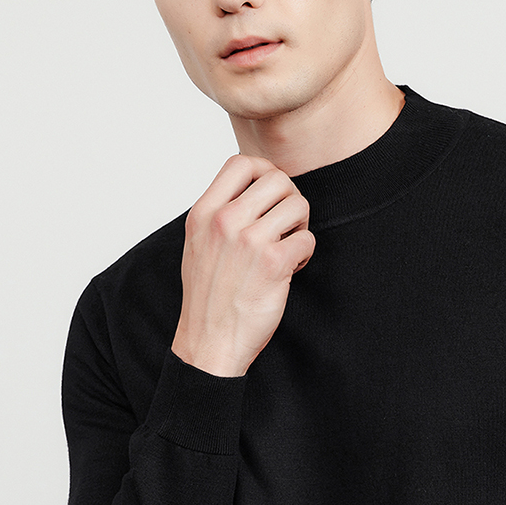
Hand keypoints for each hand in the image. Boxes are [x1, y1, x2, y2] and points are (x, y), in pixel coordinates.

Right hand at [172, 154, 315, 377]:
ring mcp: (249, 241)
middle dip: (289, 200)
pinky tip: (289, 269)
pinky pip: (307, 240)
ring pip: (298, 205)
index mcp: (203, 213)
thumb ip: (219, 212)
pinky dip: (304, 255)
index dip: (264, 172)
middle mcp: (225, 221)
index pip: (241, 163)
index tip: (270, 194)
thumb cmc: (208, 296)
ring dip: (300, 227)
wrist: (209, 341)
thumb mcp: (198, 243)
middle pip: (277, 179)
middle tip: (285, 225)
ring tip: (287, 248)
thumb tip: (252, 187)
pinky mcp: (274, 263)